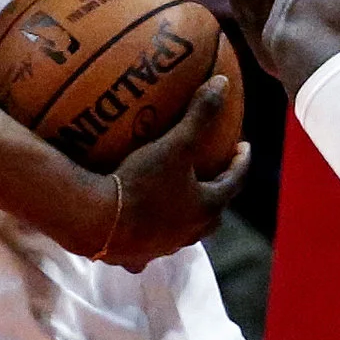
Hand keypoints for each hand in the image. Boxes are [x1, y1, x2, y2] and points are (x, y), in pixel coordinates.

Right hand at [101, 77, 250, 270]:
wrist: (96, 222)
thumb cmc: (142, 183)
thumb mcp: (175, 144)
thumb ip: (201, 114)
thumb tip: (223, 83)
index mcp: (205, 207)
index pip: (235, 181)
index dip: (241, 162)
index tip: (243, 146)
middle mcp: (189, 233)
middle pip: (213, 212)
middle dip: (217, 192)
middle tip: (215, 172)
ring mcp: (161, 248)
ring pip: (183, 232)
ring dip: (186, 214)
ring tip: (178, 196)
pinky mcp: (135, 257)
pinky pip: (148, 245)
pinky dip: (150, 235)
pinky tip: (139, 228)